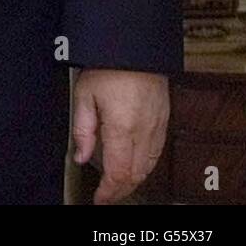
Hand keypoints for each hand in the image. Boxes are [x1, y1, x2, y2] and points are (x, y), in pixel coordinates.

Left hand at [72, 68, 168, 203]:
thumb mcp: (83, 94)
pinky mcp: (164, 120)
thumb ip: (82, 129)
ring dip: (134, 180)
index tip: (99, 199)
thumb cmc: (107, 66)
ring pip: (149, 166)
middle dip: (120, 190)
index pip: (118, 172)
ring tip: (117, 184)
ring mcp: (158, 127)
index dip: (109, 191)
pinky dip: (146, 165)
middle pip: (136, 175)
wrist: (135, 46)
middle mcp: (144, 132)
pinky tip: (134, 165)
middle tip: (106, 195)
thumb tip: (81, 156)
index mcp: (122, 128)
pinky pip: (157, 152)